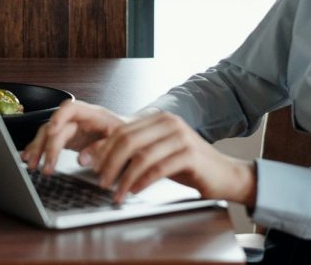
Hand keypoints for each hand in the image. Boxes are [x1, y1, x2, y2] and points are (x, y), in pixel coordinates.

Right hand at [21, 100, 128, 172]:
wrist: (132, 140)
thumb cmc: (129, 139)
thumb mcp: (122, 144)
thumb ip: (102, 149)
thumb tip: (82, 159)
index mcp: (93, 115)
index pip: (71, 109)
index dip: (59, 117)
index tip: (51, 131)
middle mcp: (78, 119)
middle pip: (55, 126)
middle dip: (47, 146)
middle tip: (45, 167)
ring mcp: (71, 128)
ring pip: (47, 134)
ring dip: (38, 149)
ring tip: (32, 165)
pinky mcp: (67, 138)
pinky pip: (48, 141)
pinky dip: (38, 149)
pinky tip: (29, 157)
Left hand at [81, 110, 256, 205]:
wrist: (225, 175)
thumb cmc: (189, 165)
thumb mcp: (158, 153)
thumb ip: (134, 151)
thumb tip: (98, 157)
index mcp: (158, 119)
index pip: (121, 130)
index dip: (101, 147)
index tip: (85, 161)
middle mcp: (169, 123)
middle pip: (127, 140)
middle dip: (108, 162)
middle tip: (99, 180)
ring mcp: (180, 137)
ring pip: (141, 156)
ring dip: (123, 177)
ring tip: (115, 192)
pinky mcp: (190, 154)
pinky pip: (158, 168)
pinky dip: (141, 181)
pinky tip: (133, 191)